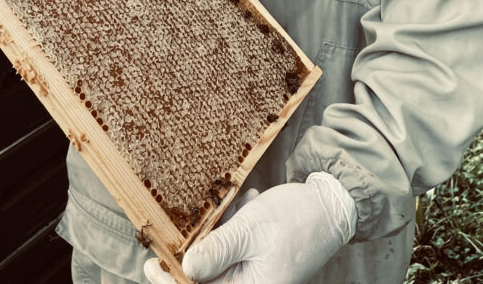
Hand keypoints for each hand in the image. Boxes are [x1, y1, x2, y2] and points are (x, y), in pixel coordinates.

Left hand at [143, 174, 355, 283]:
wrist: (332, 207)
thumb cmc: (296, 219)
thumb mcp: (251, 229)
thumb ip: (218, 250)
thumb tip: (185, 268)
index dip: (170, 282)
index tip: (151, 264)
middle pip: (206, 278)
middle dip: (199, 248)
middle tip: (194, 223)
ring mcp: (256, 276)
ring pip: (218, 261)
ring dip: (219, 233)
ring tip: (238, 207)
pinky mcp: (259, 262)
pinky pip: (233, 251)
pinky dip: (234, 229)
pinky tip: (247, 207)